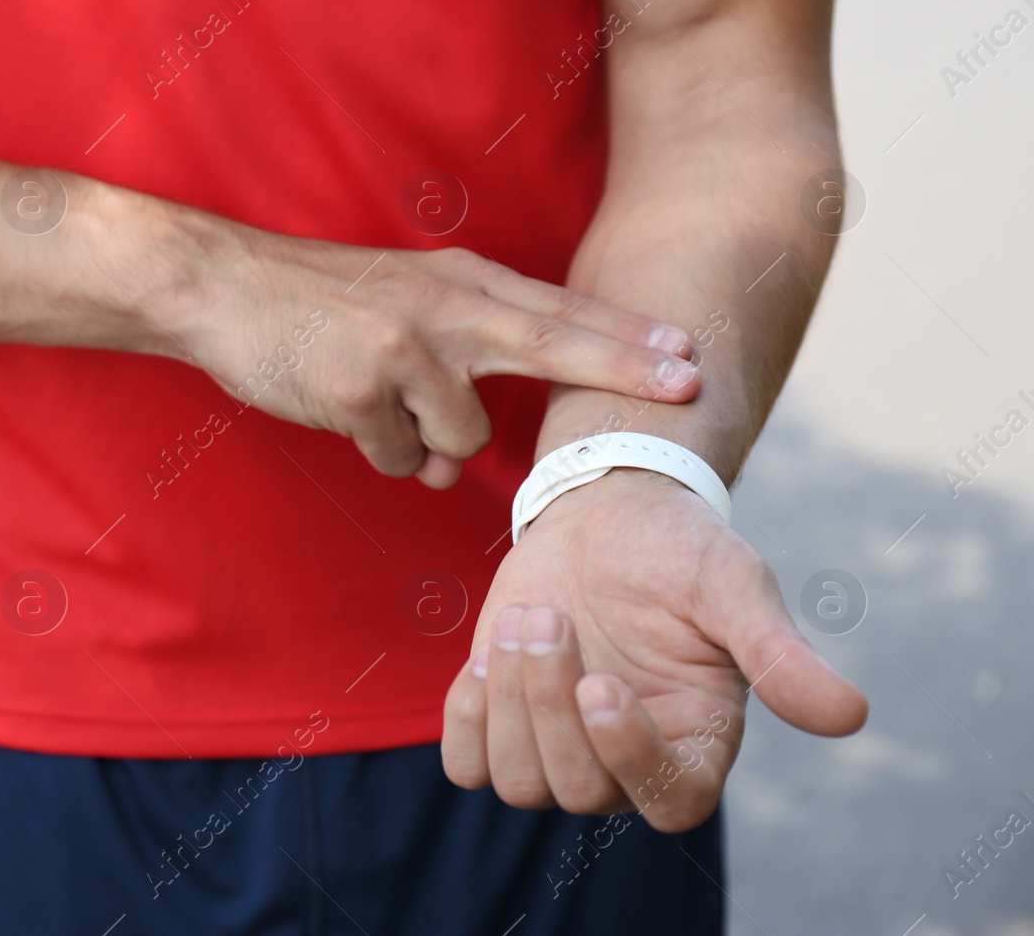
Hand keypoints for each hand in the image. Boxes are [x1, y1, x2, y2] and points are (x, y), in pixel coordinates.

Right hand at [171, 235, 701, 488]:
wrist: (226, 286)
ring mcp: (401, 346)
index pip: (559, 309)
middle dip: (623, 367)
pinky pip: (400, 458)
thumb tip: (460, 460)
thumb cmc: (319, 304)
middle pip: (552, 342)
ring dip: (427, 443)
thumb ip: (455, 364)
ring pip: (460, 437)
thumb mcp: (404, 302)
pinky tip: (344, 412)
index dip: (626, 335)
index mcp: (460, 283)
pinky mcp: (359, 388)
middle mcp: (441, 308)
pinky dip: (378, 451)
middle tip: (687, 383)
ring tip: (378, 404)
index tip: (689, 353)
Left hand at [440, 469, 866, 830]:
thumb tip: (849, 716)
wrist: (603, 514)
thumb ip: (779, 653)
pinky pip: (468, 765)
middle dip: (550, 703)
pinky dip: (468, 715)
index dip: (631, 758)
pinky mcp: (505, 726)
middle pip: (578, 790)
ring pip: (519, 783)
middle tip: (550, 616)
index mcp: (698, 741)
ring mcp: (562, 748)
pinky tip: (487, 655)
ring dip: (509, 700)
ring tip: (529, 617)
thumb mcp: (733, 586)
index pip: (671, 802)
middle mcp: (629, 761)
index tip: (601, 684)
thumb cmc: (680, 549)